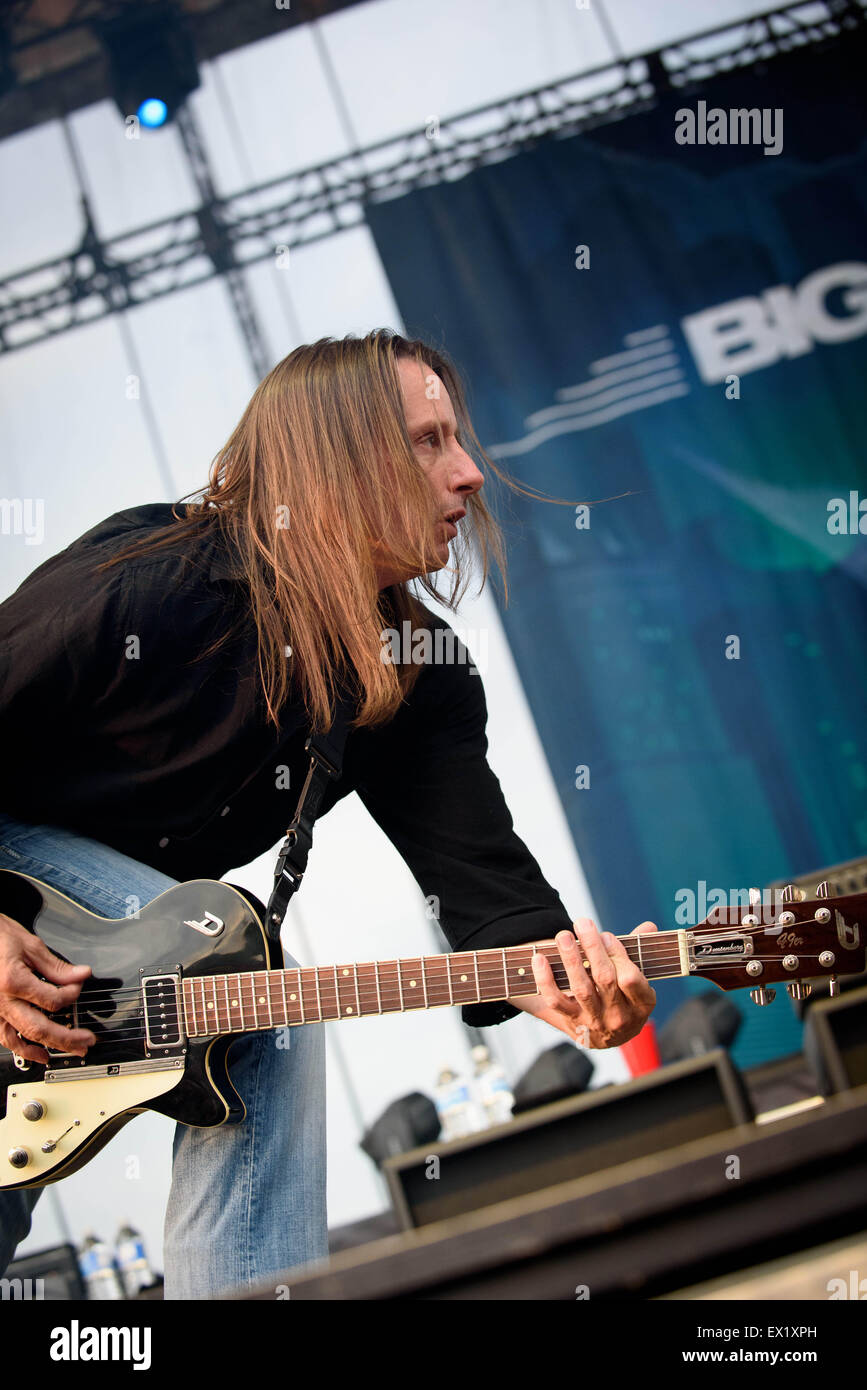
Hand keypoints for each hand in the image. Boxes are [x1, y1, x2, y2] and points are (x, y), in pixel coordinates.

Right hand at [0, 913, 94, 1064]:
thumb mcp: (30, 946)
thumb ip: (56, 967)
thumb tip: (81, 975)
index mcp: (13, 981)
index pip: (52, 1000)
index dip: (72, 994)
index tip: (79, 985)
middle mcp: (1, 1001)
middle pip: (39, 1028)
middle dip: (67, 1038)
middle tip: (87, 1041)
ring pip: (21, 1039)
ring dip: (47, 1048)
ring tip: (69, 1051)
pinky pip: (5, 1037)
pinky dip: (22, 1049)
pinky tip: (38, 1053)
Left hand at [508, 918, 657, 1048]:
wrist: (609, 1035)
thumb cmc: (624, 997)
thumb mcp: (638, 980)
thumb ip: (638, 952)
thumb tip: (649, 926)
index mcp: (641, 1004)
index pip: (630, 979)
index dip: (617, 955)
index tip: (606, 936)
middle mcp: (619, 1016)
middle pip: (604, 979)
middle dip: (593, 947)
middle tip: (583, 923)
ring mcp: (595, 1021)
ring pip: (581, 989)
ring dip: (571, 959)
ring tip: (564, 936)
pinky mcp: (572, 1022)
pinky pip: (556, 1001)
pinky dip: (546, 980)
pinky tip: (540, 959)